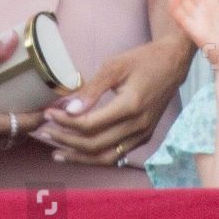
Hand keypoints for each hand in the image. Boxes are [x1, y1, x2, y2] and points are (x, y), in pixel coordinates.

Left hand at [36, 34, 192, 166]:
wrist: (173, 64)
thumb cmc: (142, 60)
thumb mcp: (115, 66)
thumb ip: (92, 89)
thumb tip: (69, 108)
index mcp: (131, 106)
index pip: (90, 125)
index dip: (65, 123)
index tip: (49, 113)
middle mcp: (138, 126)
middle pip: (95, 145)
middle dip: (66, 141)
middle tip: (46, 133)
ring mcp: (143, 135)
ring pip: (106, 158)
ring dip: (79, 157)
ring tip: (57, 152)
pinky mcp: (144, 137)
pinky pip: (116, 155)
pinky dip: (96, 156)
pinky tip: (80, 152)